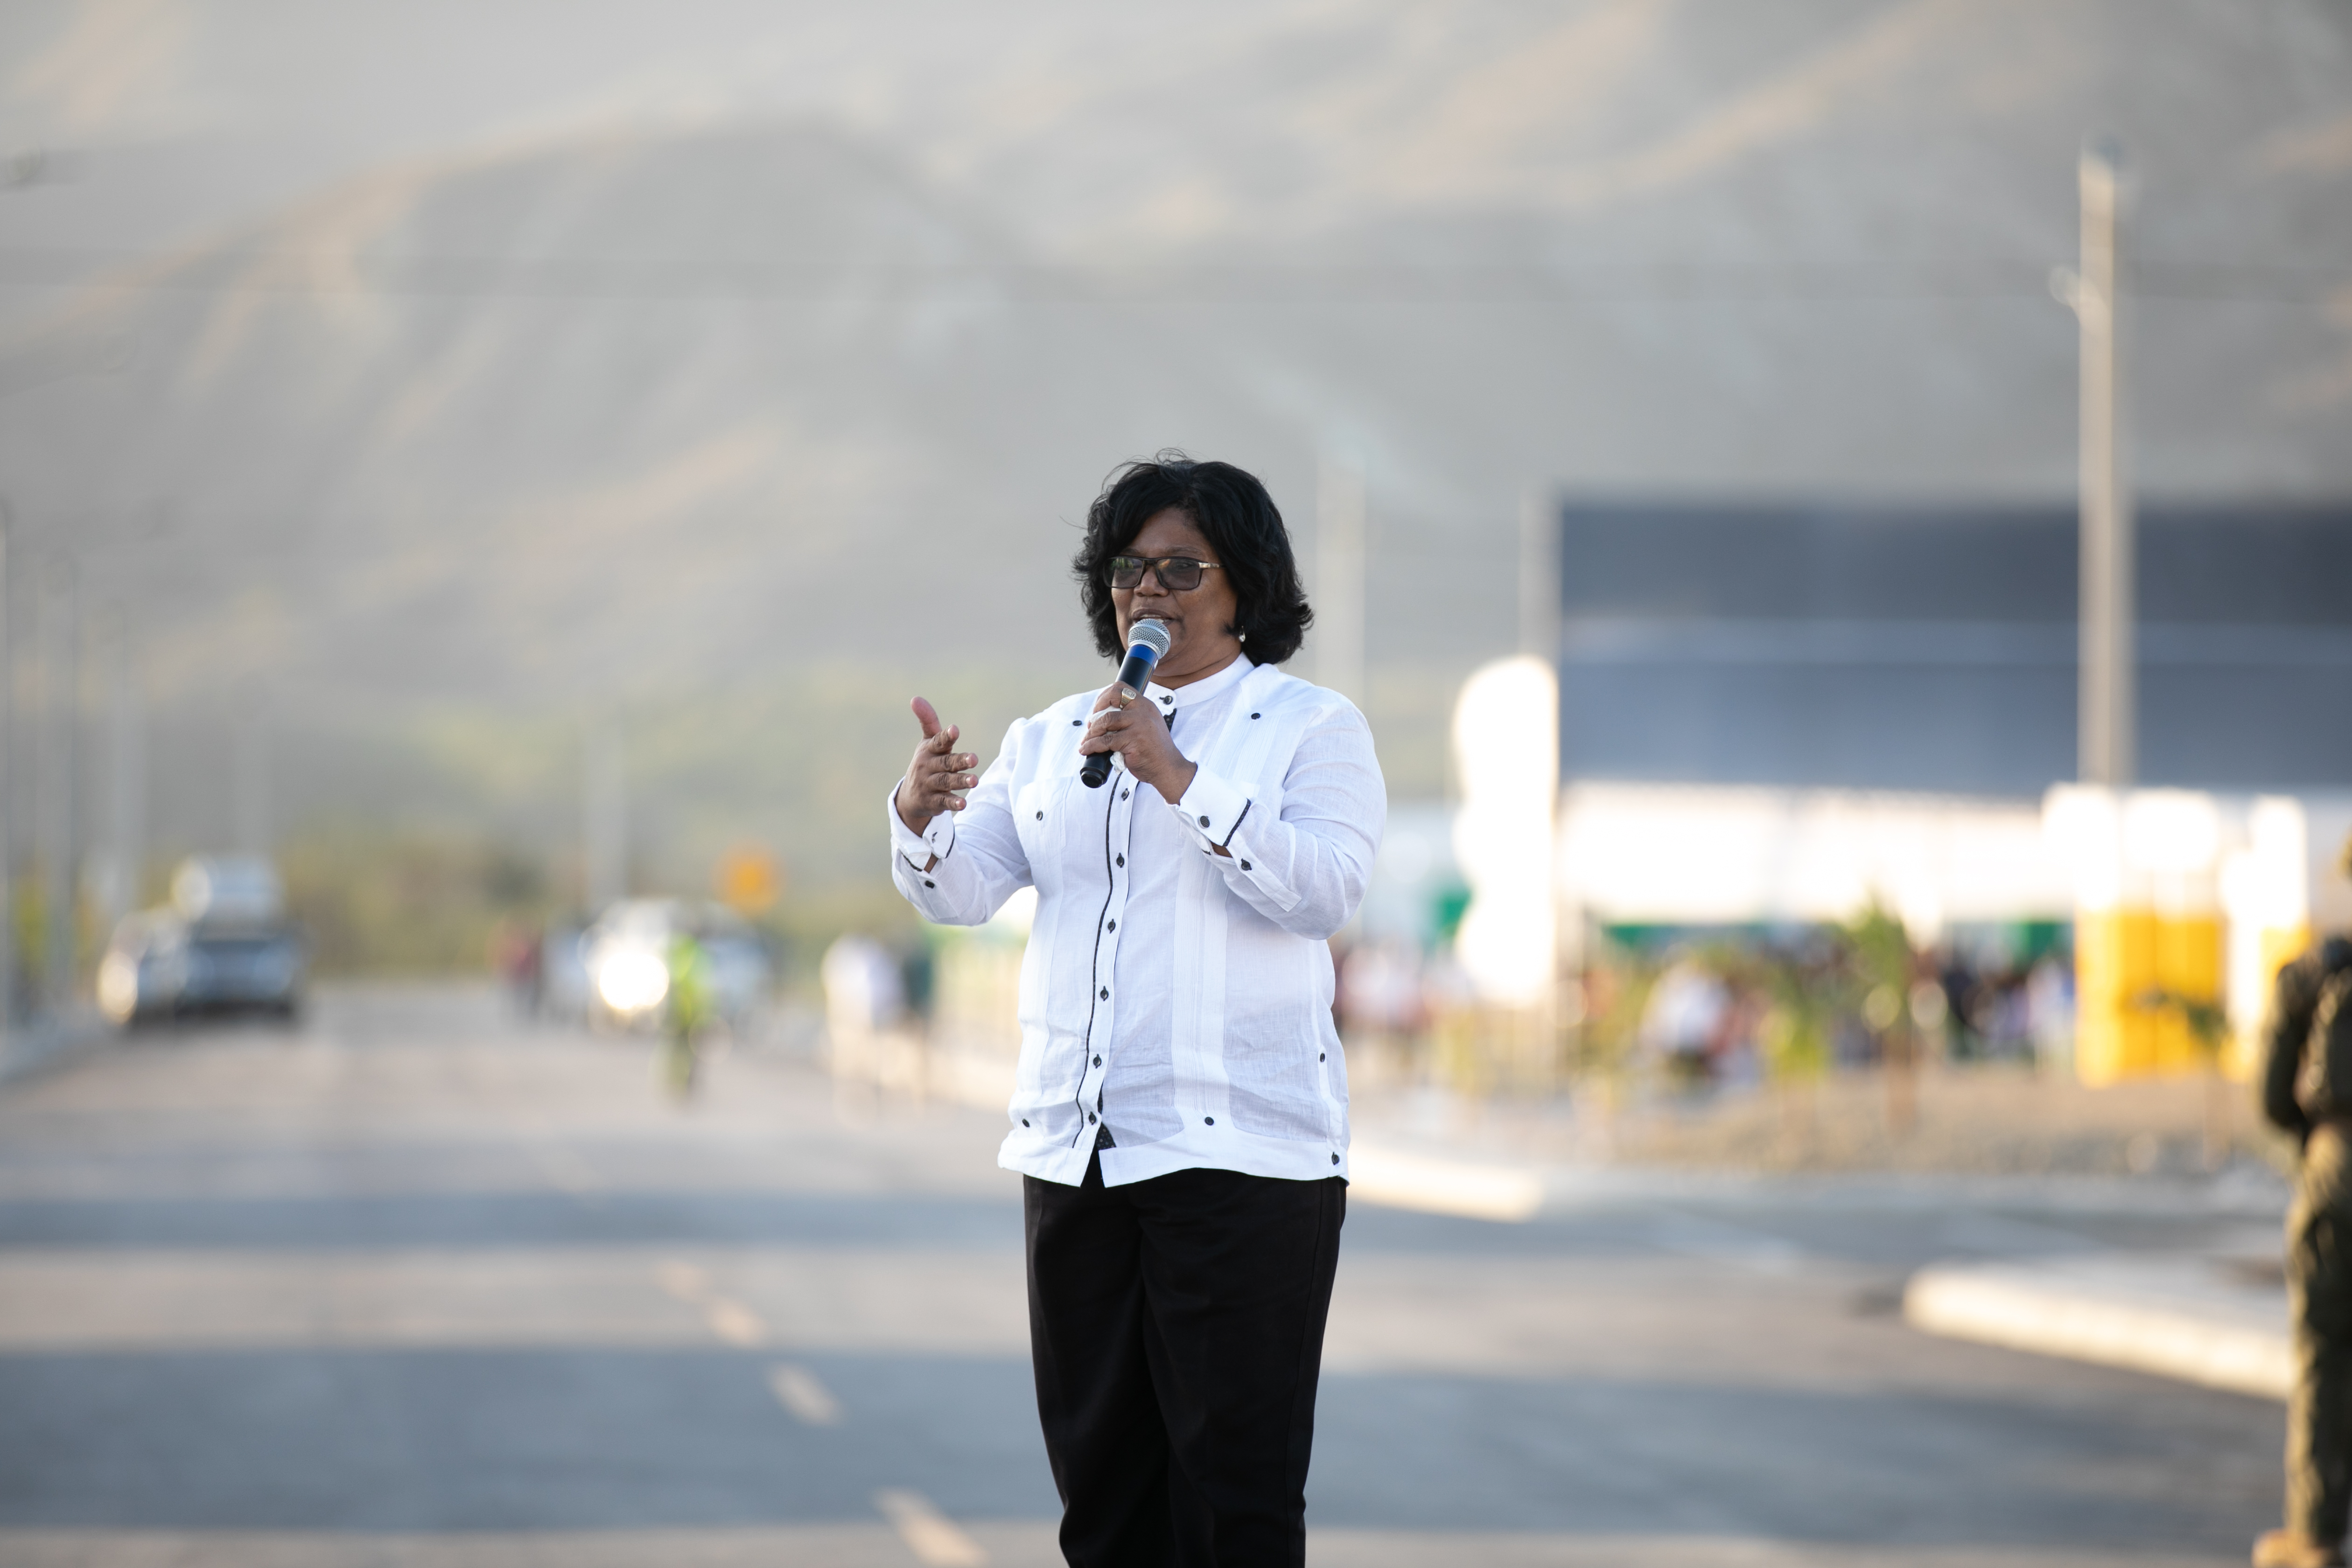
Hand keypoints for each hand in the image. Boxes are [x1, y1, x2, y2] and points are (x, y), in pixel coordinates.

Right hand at [897, 696, 977, 837]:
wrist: (910, 796)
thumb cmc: (926, 762)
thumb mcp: (927, 742)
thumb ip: (928, 721)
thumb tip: (915, 698)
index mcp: (929, 750)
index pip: (938, 742)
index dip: (946, 736)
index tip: (954, 730)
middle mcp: (928, 767)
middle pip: (946, 763)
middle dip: (960, 761)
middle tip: (974, 758)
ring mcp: (929, 785)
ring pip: (946, 782)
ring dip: (961, 781)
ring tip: (975, 780)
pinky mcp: (933, 801)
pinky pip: (944, 801)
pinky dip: (953, 803)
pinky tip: (964, 803)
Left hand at [1079, 685, 1196, 801]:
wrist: (1168, 768)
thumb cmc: (1154, 750)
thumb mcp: (1146, 725)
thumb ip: (1130, 718)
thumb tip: (1102, 717)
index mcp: (1145, 705)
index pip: (1121, 688)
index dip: (1104, 696)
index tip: (1097, 710)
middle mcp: (1143, 711)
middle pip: (1111, 699)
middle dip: (1096, 711)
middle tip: (1091, 725)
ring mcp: (1139, 724)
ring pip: (1105, 720)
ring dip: (1092, 731)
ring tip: (1087, 740)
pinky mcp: (1133, 740)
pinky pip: (1105, 741)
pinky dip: (1092, 745)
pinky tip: (1087, 749)